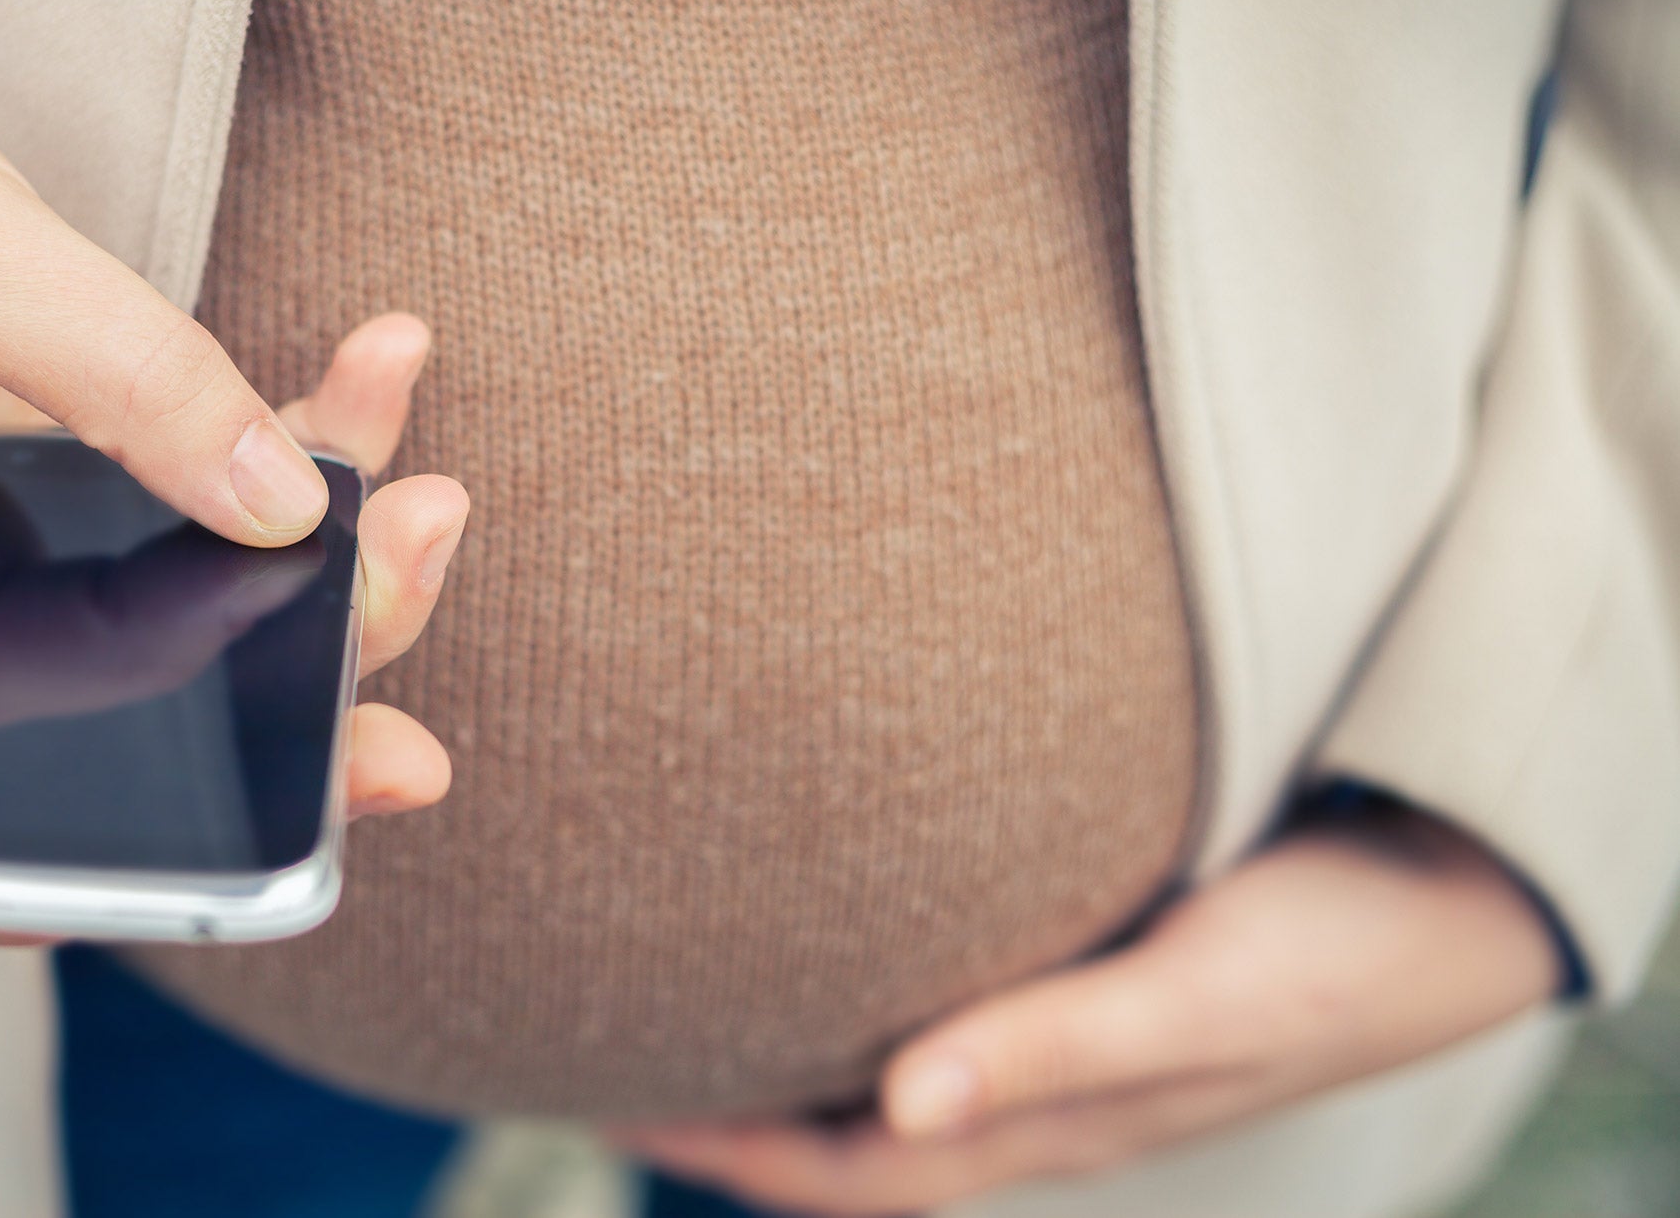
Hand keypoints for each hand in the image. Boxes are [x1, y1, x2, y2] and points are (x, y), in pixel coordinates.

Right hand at [0, 58, 464, 878]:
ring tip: (429, 501)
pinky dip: (304, 462)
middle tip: (401, 593)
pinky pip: (204, 530)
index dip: (33, 886)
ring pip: (187, 649)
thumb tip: (289, 505)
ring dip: (329, 589)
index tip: (212, 870)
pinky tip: (379, 368)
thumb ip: (125, 368)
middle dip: (284, 707)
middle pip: (99, 744)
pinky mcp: (68, 528)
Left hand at [616, 809, 1562, 1215]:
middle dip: (728, 1112)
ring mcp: (1069, 1038)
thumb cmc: (1334, 944)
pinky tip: (832, 937)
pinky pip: (953, 1009)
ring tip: (686, 1005)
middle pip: (850, 1133)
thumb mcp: (1203, 1000)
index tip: (605, 1104)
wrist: (1457, 895)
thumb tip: (901, 1104)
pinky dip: (870, 1000)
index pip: (850, 1165)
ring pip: (894, 1076)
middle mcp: (1042, 1089)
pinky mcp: (1097, 972)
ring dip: (790, 1058)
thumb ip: (1062, 1046)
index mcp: (1052, 1117)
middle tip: (603, 1052)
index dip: (725, 1150)